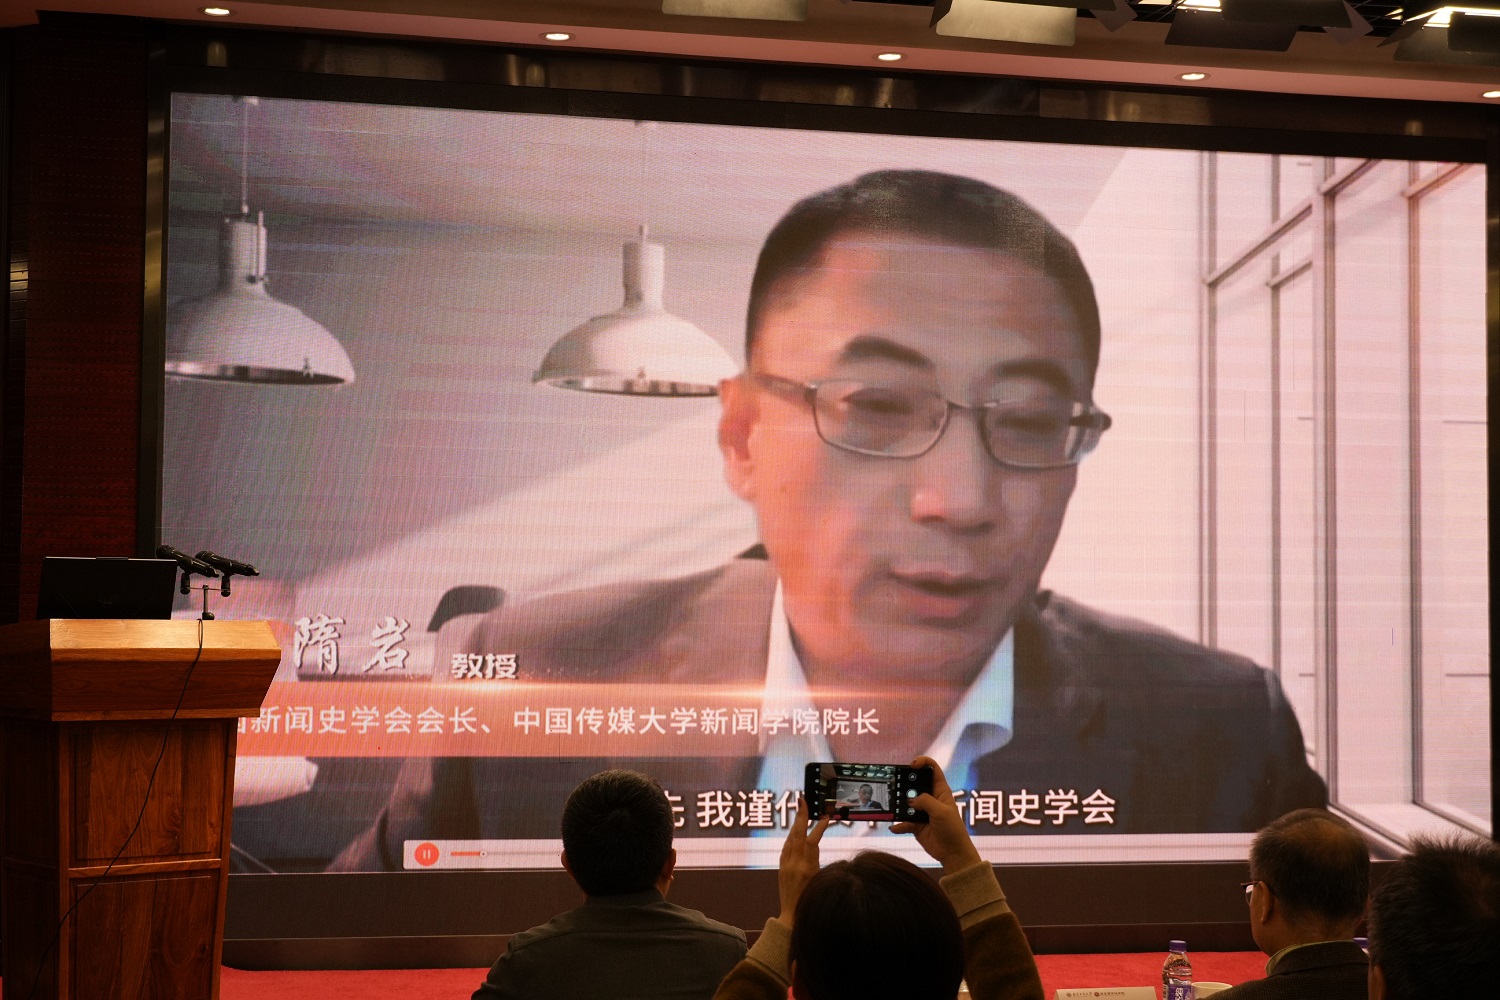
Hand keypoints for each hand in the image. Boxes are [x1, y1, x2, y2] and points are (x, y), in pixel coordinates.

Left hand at [777, 796, 830, 925]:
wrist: (792, 918)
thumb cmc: (812, 903)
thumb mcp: (820, 882)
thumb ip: (817, 863)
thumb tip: (816, 845)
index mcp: (807, 868)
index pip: (812, 841)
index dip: (818, 827)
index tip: (825, 817)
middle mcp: (794, 865)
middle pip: (797, 835)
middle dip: (800, 816)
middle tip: (802, 801)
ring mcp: (786, 866)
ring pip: (790, 840)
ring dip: (795, 825)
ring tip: (800, 812)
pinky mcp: (781, 869)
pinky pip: (785, 848)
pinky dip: (791, 838)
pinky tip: (794, 833)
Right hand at [890, 756, 982, 875]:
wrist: (953, 853)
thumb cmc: (953, 830)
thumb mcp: (942, 812)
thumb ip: (926, 802)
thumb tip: (910, 801)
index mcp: (940, 791)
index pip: (932, 769)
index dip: (923, 762)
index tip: (912, 765)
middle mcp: (930, 799)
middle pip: (915, 784)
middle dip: (905, 784)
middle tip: (897, 786)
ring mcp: (922, 811)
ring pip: (906, 803)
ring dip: (899, 805)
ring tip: (893, 808)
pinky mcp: (916, 824)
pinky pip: (903, 822)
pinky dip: (898, 825)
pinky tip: (895, 828)